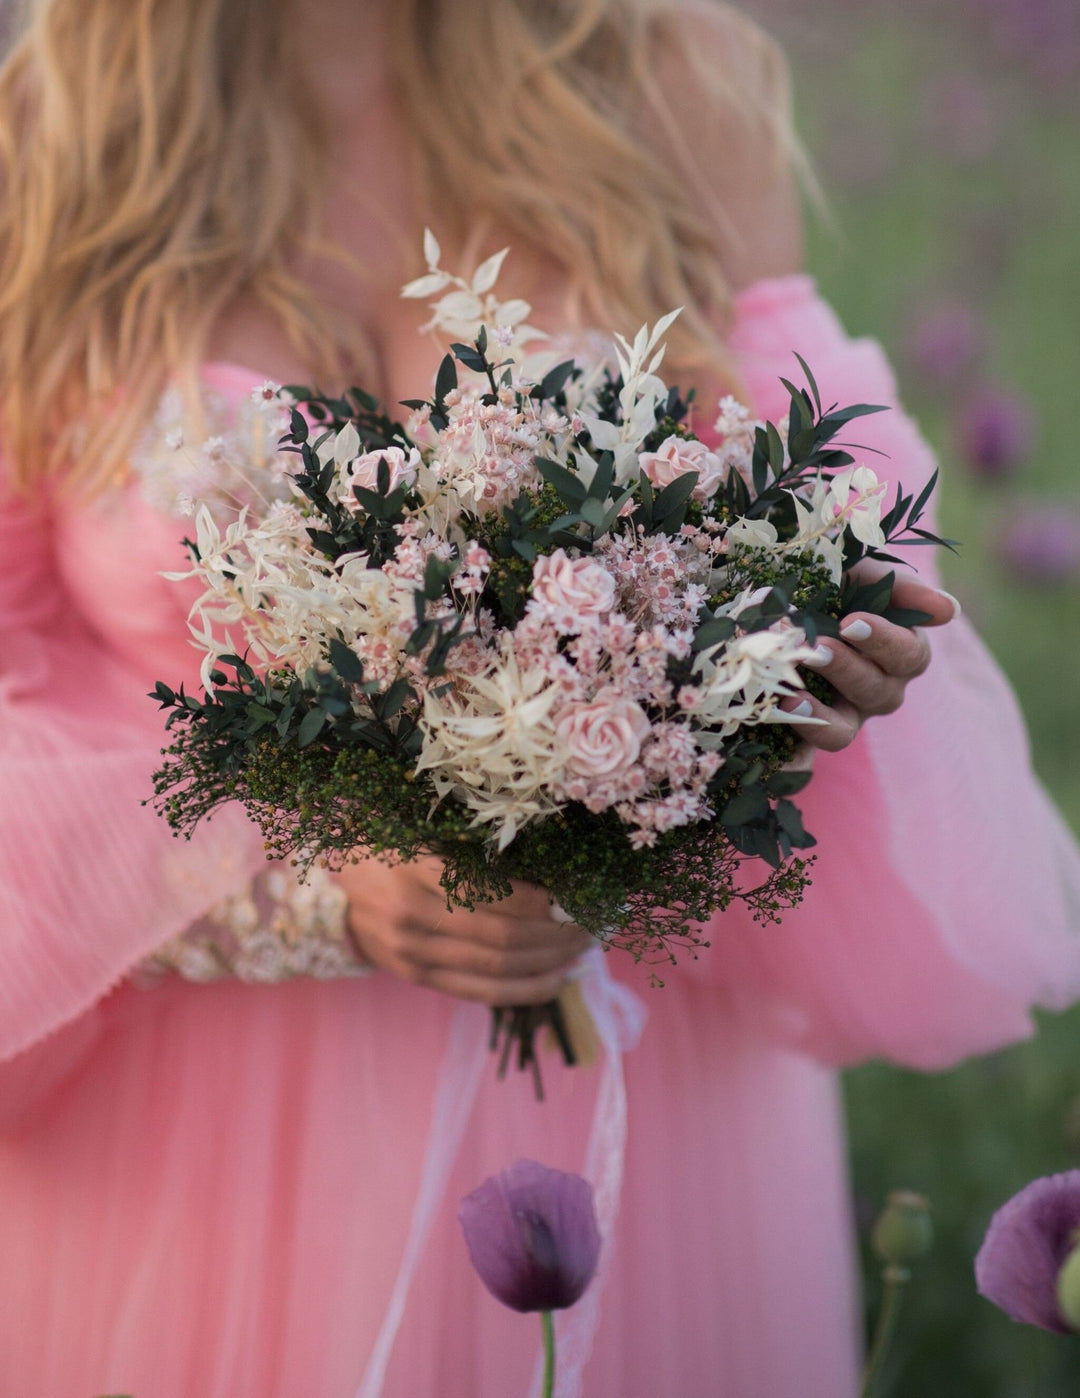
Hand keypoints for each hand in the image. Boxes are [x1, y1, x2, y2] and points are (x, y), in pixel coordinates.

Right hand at [337, 856, 591, 1005]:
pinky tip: (558, 977)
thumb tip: (548, 855)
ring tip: (584, 947)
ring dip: (550, 962)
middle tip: (593, 922)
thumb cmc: (387, 845)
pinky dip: (526, 989)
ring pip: (497, 970)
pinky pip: (481, 993)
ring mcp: (413, 955)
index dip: (541, 901)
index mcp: (414, 868)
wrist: (334, 892)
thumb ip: (468, 841)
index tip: (576, 894)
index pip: (492, 894)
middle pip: (502, 937)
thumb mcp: (418, 826)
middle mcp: (412, 917)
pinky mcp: (418, 978)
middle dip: (556, 935)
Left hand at [778, 564, 960, 753]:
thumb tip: (948, 610)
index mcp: (900, 651)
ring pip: (844, 728)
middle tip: (818, 646)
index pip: (909, 656)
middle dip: (846, 669)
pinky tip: (783, 718)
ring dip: (820, 712)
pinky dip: (800, 740)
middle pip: (878, 692)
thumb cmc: (836, 582)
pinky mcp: (811, 729)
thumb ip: (902, 587)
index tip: (851, 622)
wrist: (784, 594)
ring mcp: (845, 713)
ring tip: (793, 691)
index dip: (883, 642)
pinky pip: (811, 749)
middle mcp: (879, 688)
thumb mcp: (865, 572)